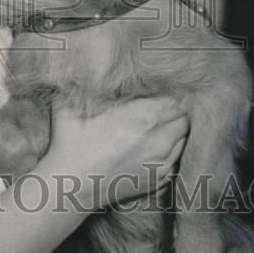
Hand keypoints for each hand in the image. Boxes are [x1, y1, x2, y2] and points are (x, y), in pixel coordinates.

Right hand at [40, 95, 189, 207]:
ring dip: (174, 129)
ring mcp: (161, 163)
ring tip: (157, 123)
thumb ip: (82, 82)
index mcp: (142, 118)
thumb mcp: (69, 105)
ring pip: (184, 138)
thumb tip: (87, 65)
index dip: (169, 91)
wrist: (70, 187)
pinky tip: (153, 144)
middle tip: (159, 103)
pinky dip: (171, 149)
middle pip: (184, 117)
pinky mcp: (159, 180)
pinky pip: (177, 158)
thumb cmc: (69, 145)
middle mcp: (159, 141)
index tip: (158, 88)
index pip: (176, 99)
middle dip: (174, 109)